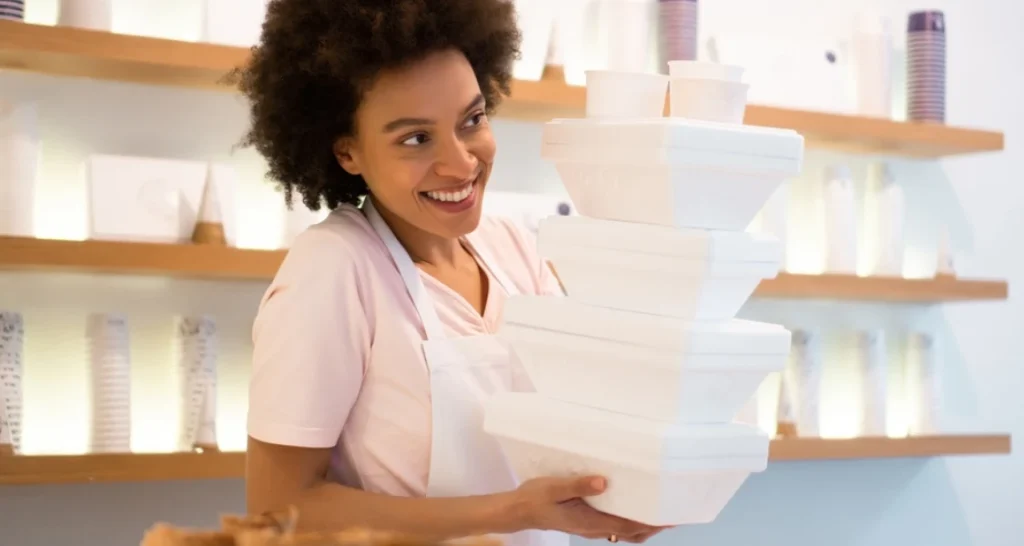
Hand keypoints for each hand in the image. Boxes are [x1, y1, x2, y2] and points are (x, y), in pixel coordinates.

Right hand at [510, 476, 668, 542]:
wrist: (519, 511)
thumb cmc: (535, 498)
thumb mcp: (554, 488)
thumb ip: (578, 486)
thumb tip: (604, 482)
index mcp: (591, 522)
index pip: (629, 527)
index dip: (651, 524)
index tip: (670, 518)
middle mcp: (595, 528)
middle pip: (632, 533)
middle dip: (653, 525)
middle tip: (673, 511)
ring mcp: (591, 527)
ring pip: (625, 531)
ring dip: (643, 524)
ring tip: (658, 509)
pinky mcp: (587, 521)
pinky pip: (615, 525)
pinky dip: (630, 520)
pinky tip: (632, 506)